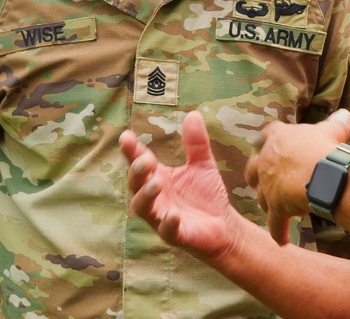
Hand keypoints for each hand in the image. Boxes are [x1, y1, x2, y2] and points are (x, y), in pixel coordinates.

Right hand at [120, 112, 237, 259]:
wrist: (224, 225)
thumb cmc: (206, 195)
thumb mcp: (202, 164)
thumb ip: (197, 143)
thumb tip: (193, 114)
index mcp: (158, 177)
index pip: (139, 161)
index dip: (131, 150)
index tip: (126, 136)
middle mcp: (154, 197)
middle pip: (136, 184)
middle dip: (137, 172)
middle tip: (145, 160)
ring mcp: (162, 217)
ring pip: (144, 208)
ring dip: (147, 195)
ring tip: (156, 182)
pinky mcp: (175, 235)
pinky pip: (167, 231)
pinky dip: (167, 223)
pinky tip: (173, 215)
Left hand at [245, 110, 349, 244]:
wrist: (324, 174)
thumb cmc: (325, 149)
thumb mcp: (331, 132)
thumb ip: (335, 123)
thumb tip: (344, 114)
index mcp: (279, 138)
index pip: (270, 133)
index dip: (273, 138)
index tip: (275, 140)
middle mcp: (268, 160)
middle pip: (252, 167)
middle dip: (256, 174)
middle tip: (264, 178)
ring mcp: (269, 185)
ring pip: (260, 196)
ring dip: (267, 201)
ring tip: (276, 207)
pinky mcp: (275, 207)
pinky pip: (275, 223)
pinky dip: (279, 233)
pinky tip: (282, 241)